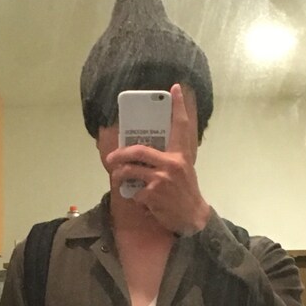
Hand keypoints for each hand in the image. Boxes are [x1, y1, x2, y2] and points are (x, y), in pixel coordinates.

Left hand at [106, 85, 211, 235]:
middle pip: (139, 150)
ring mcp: (161, 179)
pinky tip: (142, 200)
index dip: (178, 106)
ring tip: (117, 177)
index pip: (180, 126)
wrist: (193, 217)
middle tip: (111, 157)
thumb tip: (144, 154)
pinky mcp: (153, 195)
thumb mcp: (184, 170)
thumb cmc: (186, 193)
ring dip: (120, 175)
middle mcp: (172, 164)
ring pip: (131, 171)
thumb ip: (169, 159)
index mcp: (181, 155)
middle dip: (121, 154)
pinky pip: (135, 191)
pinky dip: (135, 196)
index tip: (175, 88)